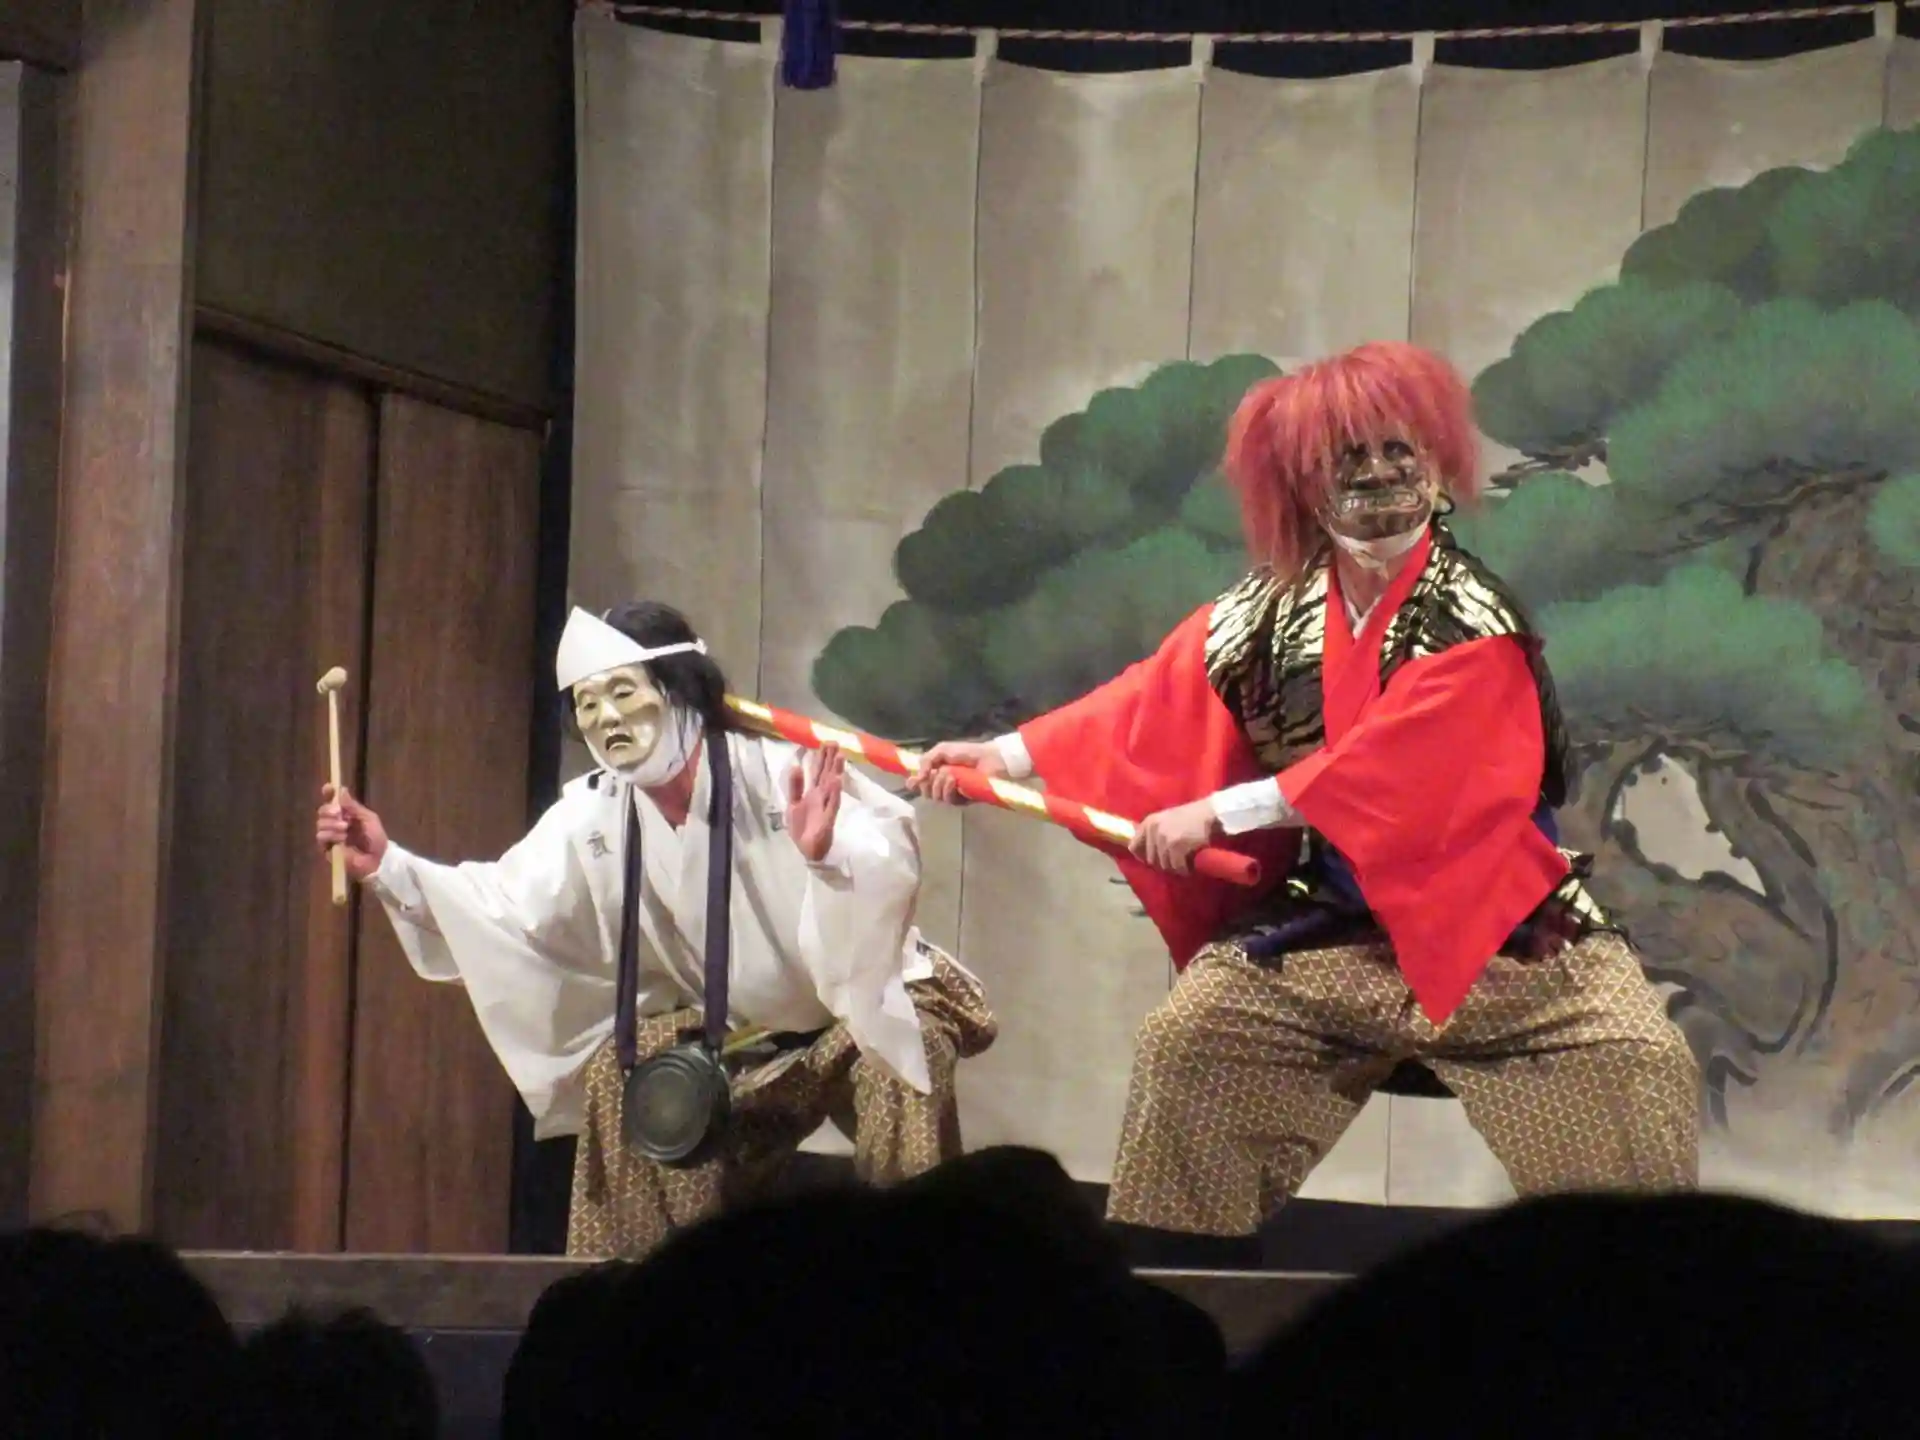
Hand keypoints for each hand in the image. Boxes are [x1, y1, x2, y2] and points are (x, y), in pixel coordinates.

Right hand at [315, 783, 388, 882]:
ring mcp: (330, 836)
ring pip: (320, 823)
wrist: (378, 859)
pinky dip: (331, 835)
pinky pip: (321, 837)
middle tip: (339, 813)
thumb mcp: (368, 818)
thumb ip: (353, 806)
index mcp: (346, 813)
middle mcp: (335, 822)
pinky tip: (342, 839)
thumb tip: (341, 789)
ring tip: (345, 829)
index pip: (333, 800)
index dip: (328, 793)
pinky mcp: (327, 848)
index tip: (328, 788)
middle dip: (328, 810)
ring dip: (332, 824)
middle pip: (322, 810)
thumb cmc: (376, 838)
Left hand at [785, 744, 845, 864]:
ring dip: (836, 772)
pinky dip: (834, 793)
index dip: (821, 758)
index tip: (826, 743)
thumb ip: (794, 786)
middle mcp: (821, 796)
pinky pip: (832, 804)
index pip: (818, 772)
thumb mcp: (792, 804)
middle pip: (826, 775)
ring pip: (832, 786)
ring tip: (840, 757)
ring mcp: (826, 806)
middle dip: (830, 759)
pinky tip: (837, 781)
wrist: (806, 850)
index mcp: (812, 792)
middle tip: (835, 742)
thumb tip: (796, 766)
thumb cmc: (801, 828)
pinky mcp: (828, 819)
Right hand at [907, 740, 1005, 804]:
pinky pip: (949, 801)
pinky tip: (954, 780)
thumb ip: (926, 760)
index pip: (920, 782)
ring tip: (950, 775)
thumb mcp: (942, 750)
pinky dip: (949, 790)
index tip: (912, 782)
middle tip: (934, 775)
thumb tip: (916, 777)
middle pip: (926, 793)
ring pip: (936, 798)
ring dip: (939, 785)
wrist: (987, 758)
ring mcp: (953, 793)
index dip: (914, 784)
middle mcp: (942, 784)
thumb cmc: (966, 752)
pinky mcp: (963, 800)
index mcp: (936, 772)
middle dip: (927, 784)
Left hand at [1129, 798, 1220, 873]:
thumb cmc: (1191, 818)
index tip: (1155, 859)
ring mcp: (1164, 838)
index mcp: (1148, 822)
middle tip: (1176, 861)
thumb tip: (1143, 856)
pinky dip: (1185, 869)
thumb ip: (1153, 834)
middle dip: (1163, 863)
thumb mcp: (1166, 820)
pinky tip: (1191, 864)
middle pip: (1151, 860)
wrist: (1211, 813)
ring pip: (1164, 865)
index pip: (1133, 847)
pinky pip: (1177, 867)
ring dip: (1175, 867)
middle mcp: (1153, 830)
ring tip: (1185, 862)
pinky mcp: (1177, 846)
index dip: (1143, 856)